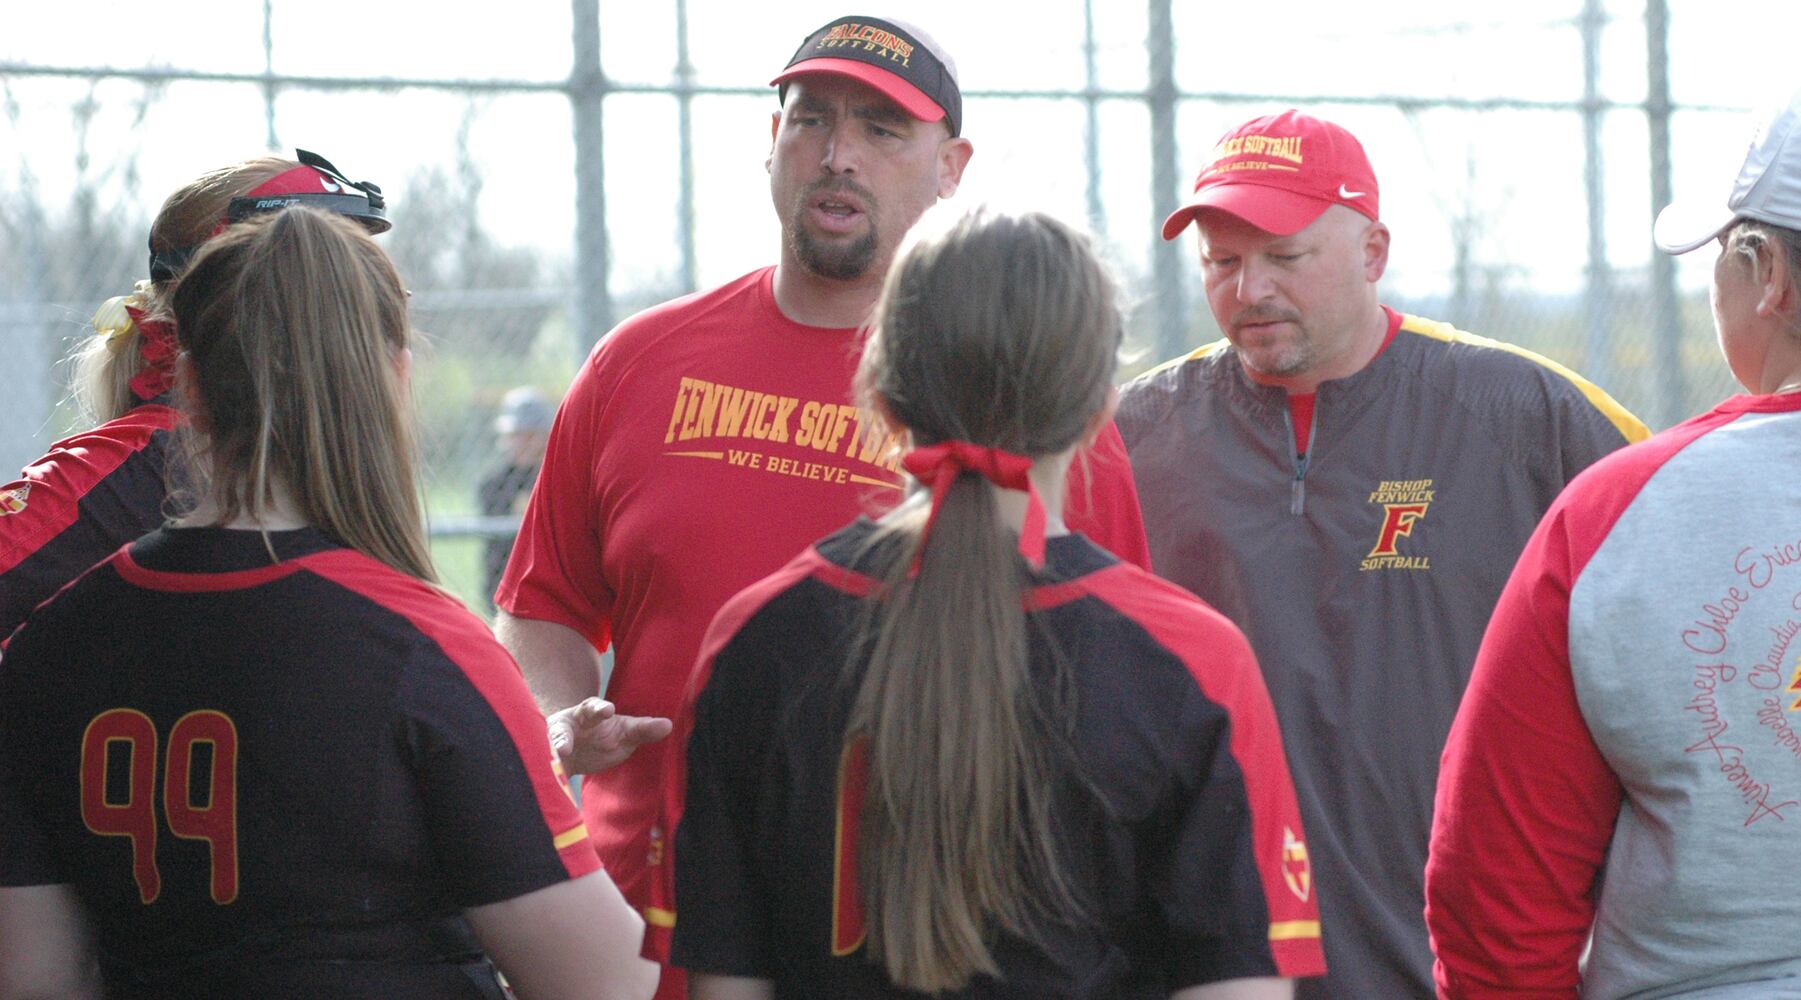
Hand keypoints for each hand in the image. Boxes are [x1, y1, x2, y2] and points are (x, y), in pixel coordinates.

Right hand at [547, 697, 672, 774]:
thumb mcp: (622, 736)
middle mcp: (574, 721)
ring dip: (561, 740)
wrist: (568, 755)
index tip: (608, 711)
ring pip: (558, 734)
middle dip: (586, 713)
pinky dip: (549, 762)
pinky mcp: (546, 753)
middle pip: (578, 714)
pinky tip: (552, 766)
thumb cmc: (600, 740)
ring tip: (563, 750)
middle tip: (599, 715)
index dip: (600, 708)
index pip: (595, 707)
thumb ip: (642, 731)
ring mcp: (557, 736)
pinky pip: (546, 756)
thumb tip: (668, 725)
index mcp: (592, 713)